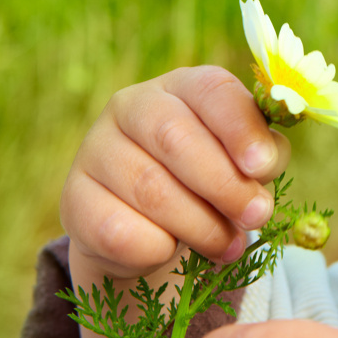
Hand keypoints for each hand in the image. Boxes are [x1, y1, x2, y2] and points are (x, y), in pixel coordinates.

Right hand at [61, 65, 290, 281]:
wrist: (148, 224)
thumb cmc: (209, 179)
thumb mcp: (243, 160)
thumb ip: (262, 156)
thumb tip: (263, 165)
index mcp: (182, 86)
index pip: (212, 90)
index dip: (241, 129)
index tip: (262, 167)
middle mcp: (132, 105)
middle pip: (176, 138)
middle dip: (225, 185)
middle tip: (255, 217)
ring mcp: (96, 149)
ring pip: (151, 189)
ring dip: (200, 226)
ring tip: (228, 247)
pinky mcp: (74, 199)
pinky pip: (118, 230)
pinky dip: (156, 248)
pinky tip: (172, 251)